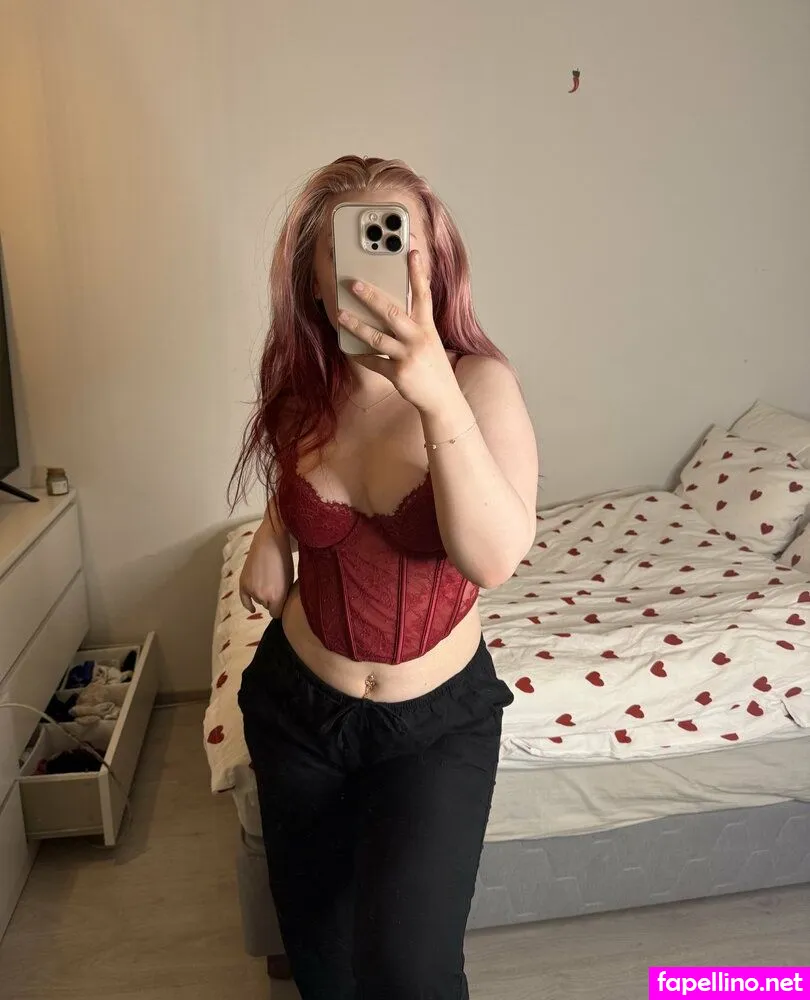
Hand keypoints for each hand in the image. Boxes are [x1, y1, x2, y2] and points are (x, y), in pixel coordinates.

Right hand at [239, 524, 292, 617]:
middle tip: (276, 585)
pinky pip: (244, 600)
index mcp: (277, 596)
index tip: (283, 602)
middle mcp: (263, 596)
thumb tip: (281, 606)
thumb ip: (285, 596)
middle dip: (272, 600)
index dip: (280, 608)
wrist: (271, 542)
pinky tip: (252, 608)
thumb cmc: (285, 559)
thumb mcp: (290, 580)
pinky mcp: (243, 583)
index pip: (277, 614)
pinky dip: (248, 605)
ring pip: (258, 600)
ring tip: (268, 581)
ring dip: (262, 595)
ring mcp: (252, 590)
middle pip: (268, 606)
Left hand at [337, 250, 458, 413]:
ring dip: (356, 325)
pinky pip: (374, 362)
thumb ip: (414, 324)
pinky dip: (361, 357)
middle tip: (354, 283)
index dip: (417, 272)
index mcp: (427, 326)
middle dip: (371, 297)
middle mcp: (419, 338)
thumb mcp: (429, 341)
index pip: (424, 293)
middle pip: (392, 312)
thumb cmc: (432, 366)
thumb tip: (387, 309)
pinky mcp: (399, 374)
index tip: (411, 251)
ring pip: (377, 337)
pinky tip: (350, 350)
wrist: (443, 399)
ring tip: (340, 315)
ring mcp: (409, 356)